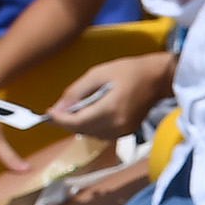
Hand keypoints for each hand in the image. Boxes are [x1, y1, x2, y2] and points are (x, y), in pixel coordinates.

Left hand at [46, 48, 176, 145]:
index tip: (47, 113)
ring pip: (90, 134)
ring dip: (78, 125)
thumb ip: (77, 91)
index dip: (59, 119)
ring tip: (73, 111)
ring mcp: (122, 131)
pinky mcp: (126, 133)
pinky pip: (101, 134)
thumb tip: (58, 108)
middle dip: (66, 122)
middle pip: (81, 130)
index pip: (76, 122)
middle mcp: (116, 125)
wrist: (157, 79)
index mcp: (110, 109)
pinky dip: (91, 126)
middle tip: (55, 111)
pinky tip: (90, 114)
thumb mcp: (98, 73)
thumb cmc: (128, 71)